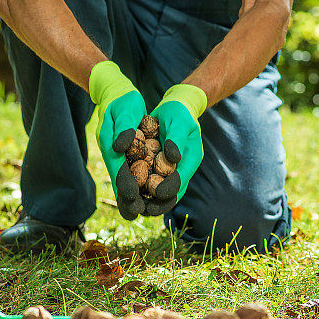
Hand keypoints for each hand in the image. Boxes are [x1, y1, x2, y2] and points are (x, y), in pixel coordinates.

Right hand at [89, 61, 146, 219]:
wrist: (116, 92)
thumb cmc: (122, 99)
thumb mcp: (125, 108)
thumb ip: (123, 127)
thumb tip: (120, 147)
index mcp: (111, 143)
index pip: (118, 168)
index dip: (124, 184)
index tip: (132, 198)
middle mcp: (114, 152)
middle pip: (120, 179)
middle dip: (127, 197)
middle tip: (136, 214)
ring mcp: (119, 155)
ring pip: (125, 179)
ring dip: (131, 197)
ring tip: (140, 213)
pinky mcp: (125, 154)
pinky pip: (131, 173)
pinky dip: (136, 186)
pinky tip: (145, 198)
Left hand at [144, 84, 206, 215]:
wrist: (174, 107)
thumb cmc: (178, 113)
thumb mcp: (178, 121)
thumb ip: (176, 139)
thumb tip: (173, 158)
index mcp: (190, 160)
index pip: (181, 180)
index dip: (170, 189)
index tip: (157, 194)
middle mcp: (181, 169)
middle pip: (171, 193)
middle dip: (158, 204)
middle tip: (143, 211)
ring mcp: (170, 170)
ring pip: (160, 192)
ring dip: (148, 202)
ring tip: (134, 209)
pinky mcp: (159, 168)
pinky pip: (150, 183)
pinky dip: (141, 191)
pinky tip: (128, 196)